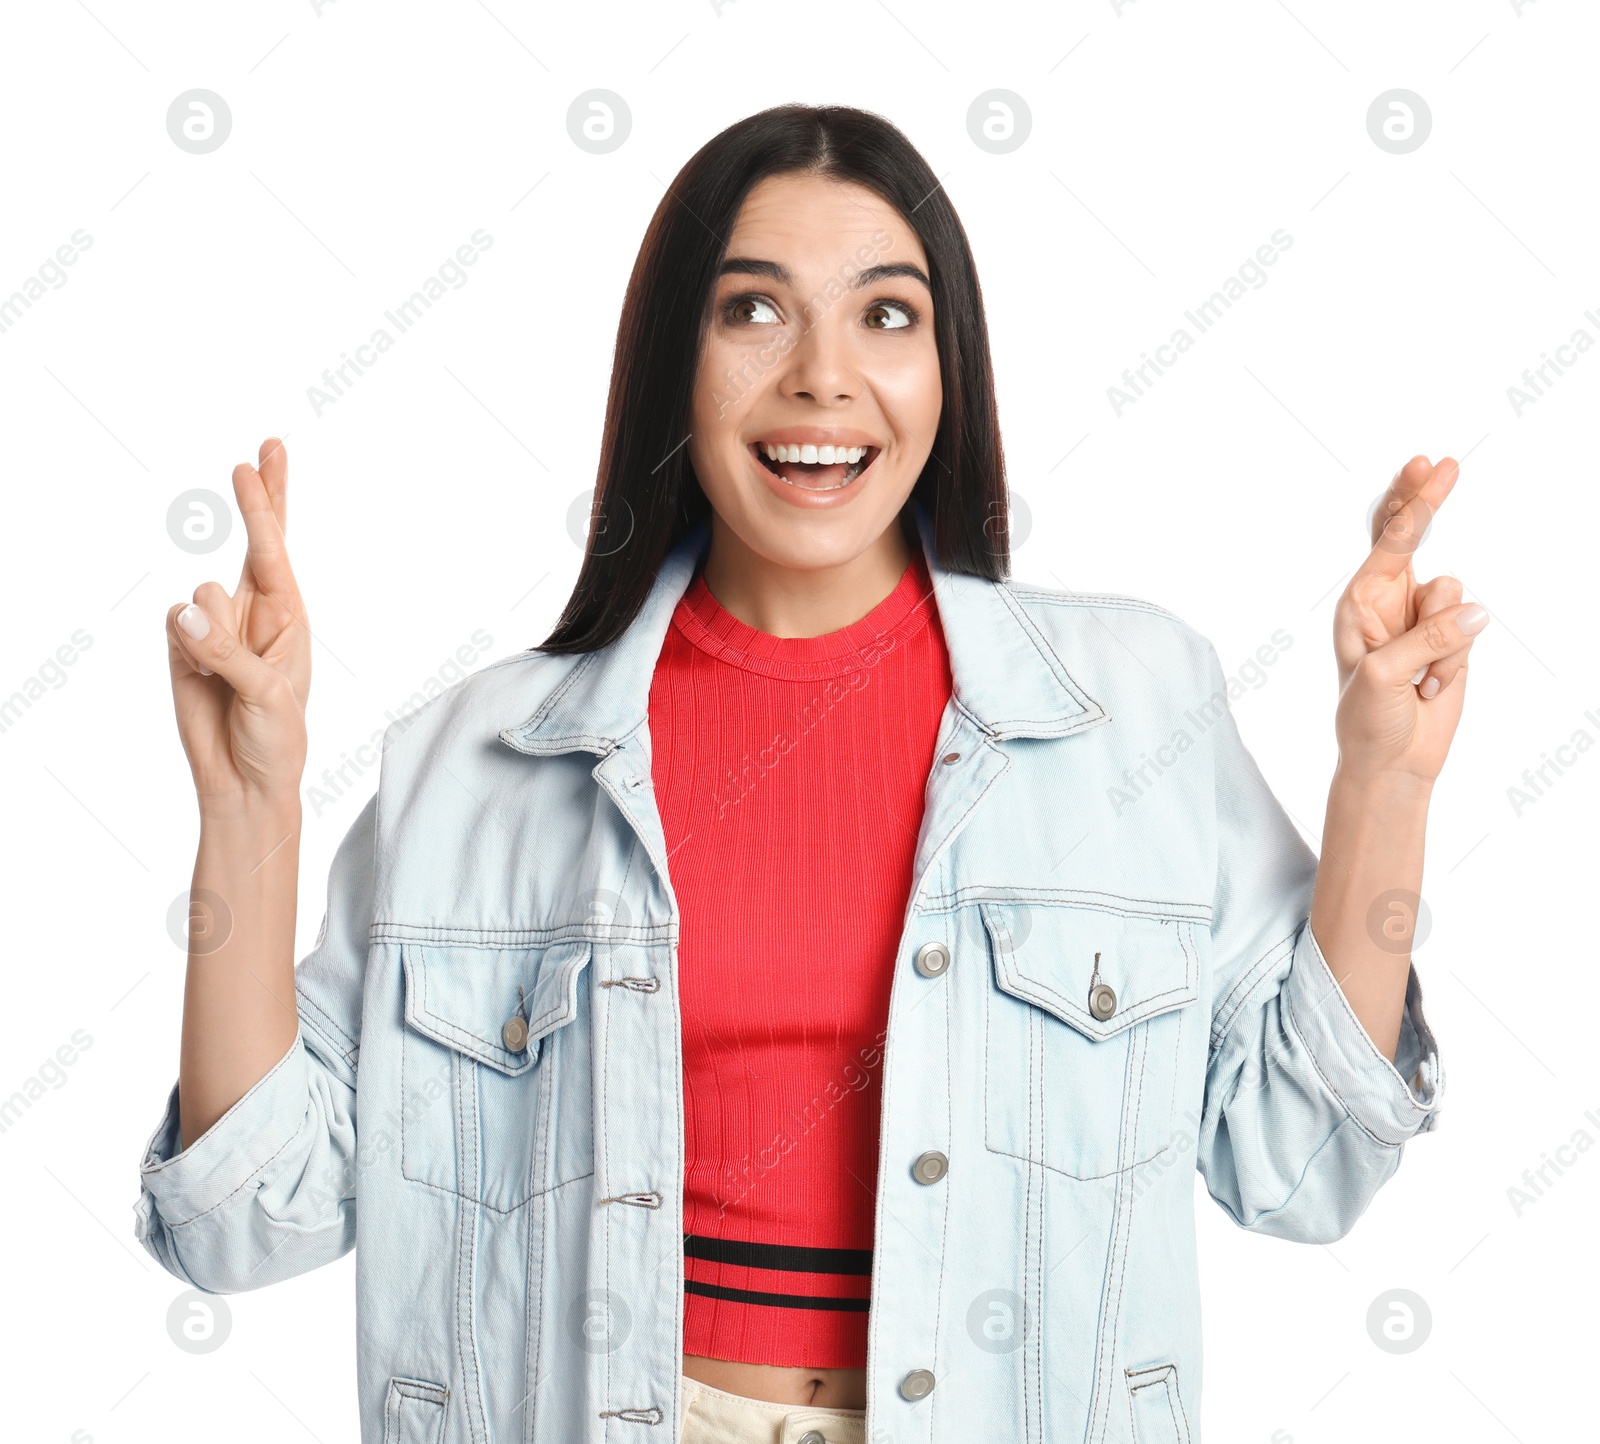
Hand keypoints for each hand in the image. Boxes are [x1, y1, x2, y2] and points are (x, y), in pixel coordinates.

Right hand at [165, 438, 310, 814]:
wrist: (244, 780)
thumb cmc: (276, 738)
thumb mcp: (267, 695)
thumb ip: (227, 652)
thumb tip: (186, 611)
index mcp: (289, 618)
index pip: (276, 550)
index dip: (267, 504)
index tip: (260, 460)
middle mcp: (254, 613)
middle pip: (252, 543)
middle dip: (259, 499)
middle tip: (263, 452)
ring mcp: (217, 626)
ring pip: (200, 594)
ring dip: (209, 631)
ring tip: (225, 676)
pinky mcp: (183, 644)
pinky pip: (173, 622)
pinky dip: (181, 645)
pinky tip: (198, 675)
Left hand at [1330, 454, 1487, 784]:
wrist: (1391, 762)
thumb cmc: (1367, 719)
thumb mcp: (1382, 676)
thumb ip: (1425, 639)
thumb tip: (1473, 611)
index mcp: (1358, 604)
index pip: (1388, 542)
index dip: (1412, 503)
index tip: (1431, 466)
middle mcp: (1387, 603)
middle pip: (1412, 539)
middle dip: (1425, 502)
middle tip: (1443, 461)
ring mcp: (1421, 619)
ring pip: (1455, 595)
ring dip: (1443, 642)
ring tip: (1418, 678)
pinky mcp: (1450, 641)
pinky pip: (1471, 630)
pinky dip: (1456, 662)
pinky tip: (1433, 687)